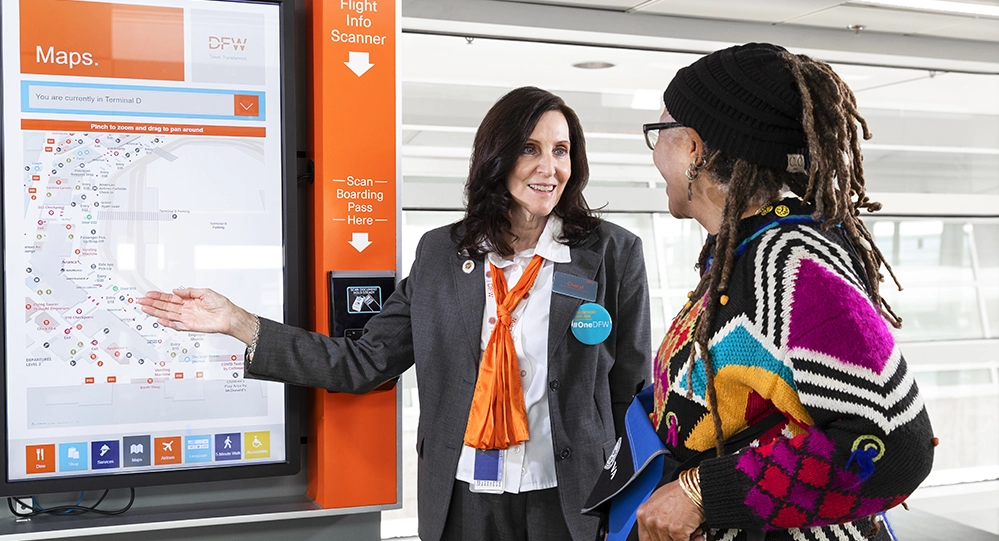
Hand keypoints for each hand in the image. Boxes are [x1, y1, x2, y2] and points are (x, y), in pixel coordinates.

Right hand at [137, 288, 255, 343]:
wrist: (229, 316)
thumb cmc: (221, 304)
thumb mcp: (205, 292)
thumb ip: (189, 292)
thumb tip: (176, 290)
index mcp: (189, 300)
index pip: (170, 298)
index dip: (158, 296)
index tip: (148, 294)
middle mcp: (186, 309)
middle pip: (166, 306)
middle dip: (153, 303)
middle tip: (141, 301)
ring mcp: (187, 317)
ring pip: (168, 314)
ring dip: (156, 312)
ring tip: (145, 309)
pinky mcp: (191, 326)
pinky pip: (177, 325)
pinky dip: (168, 323)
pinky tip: (160, 320)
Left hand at [636, 480, 705, 540]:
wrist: (695, 487)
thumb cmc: (680, 491)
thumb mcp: (659, 501)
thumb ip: (654, 517)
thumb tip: (657, 530)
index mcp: (643, 514)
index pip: (645, 538)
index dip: (658, 539)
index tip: (666, 538)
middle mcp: (650, 521)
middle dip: (672, 539)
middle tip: (681, 535)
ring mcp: (662, 527)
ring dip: (684, 539)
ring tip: (691, 532)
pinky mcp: (676, 531)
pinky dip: (692, 540)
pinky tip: (696, 534)